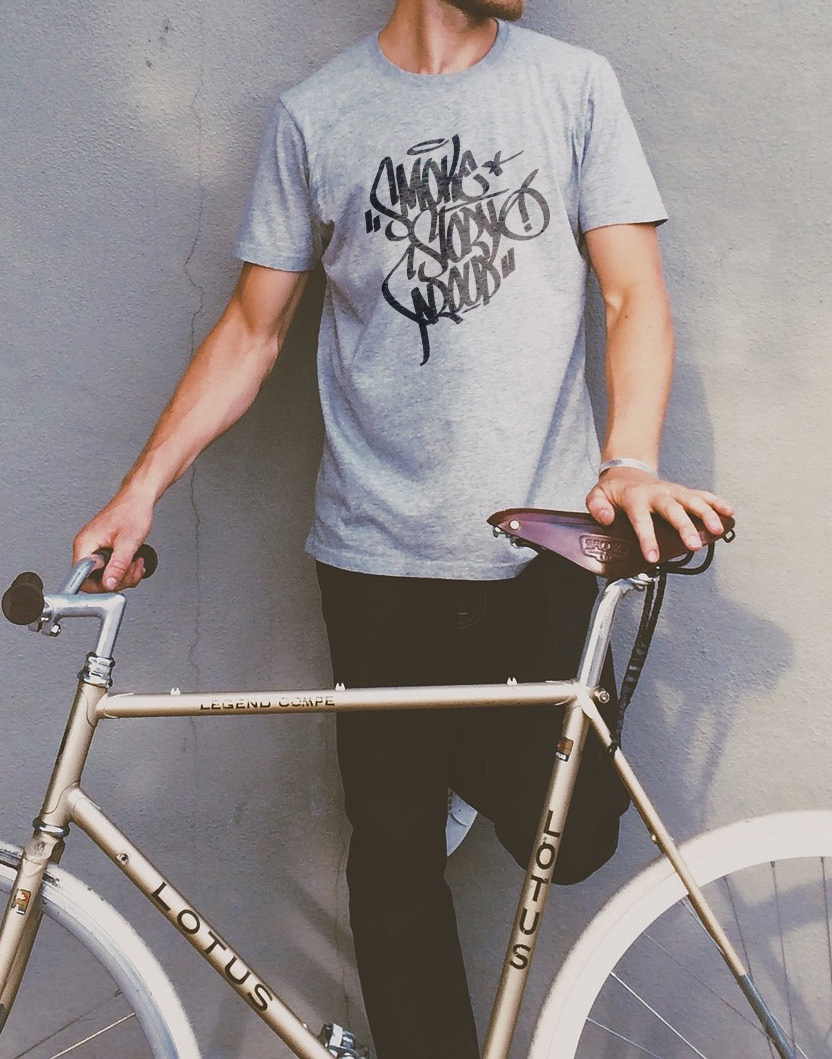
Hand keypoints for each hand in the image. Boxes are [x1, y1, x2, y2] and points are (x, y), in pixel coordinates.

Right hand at [72, 489, 154, 592]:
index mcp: (85, 544)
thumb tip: (109, 584)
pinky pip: (110, 566)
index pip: (82, 578)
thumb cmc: (132, 511)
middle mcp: (86, 546)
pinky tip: (133, 560)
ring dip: (124, 574)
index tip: (117, 581)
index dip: (101, 585)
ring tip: (135, 563)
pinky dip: (124, 568)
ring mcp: (95, 547)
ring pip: (105, 574)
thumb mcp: (128, 542)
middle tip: (131, 570)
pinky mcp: (103, 547)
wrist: (139, 497)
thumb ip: (118, 566)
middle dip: (118, 579)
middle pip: (95, 579)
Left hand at [586, 467, 733, 562]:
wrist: (627, 472)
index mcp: (634, 498)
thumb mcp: (597, 496)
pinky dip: (717, 503)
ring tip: (718, 530)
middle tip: (692, 545)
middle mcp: (657, 493)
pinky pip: (703, 495)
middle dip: (684, 527)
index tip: (653, 557)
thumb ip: (597, 507)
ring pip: (692, 500)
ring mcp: (672, 491)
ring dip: (706, 514)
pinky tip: (729, 513)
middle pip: (672, 510)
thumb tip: (606, 518)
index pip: (641, 519)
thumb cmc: (614, 491)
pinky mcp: (683, 492)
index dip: (647, 538)